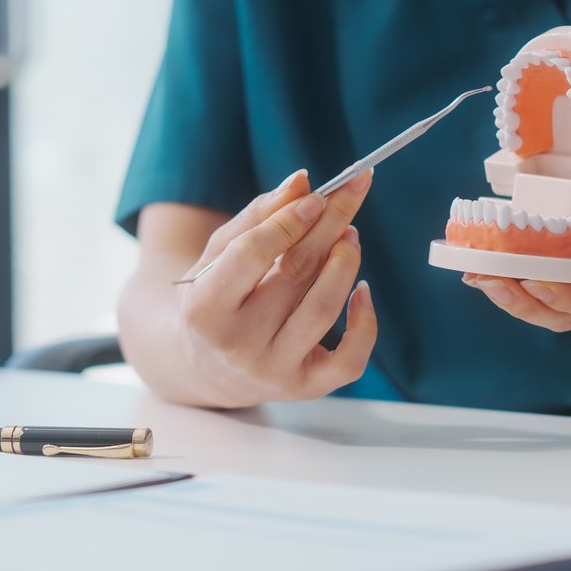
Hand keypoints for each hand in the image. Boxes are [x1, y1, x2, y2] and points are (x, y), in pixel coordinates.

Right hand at [175, 170, 377, 405]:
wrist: (205, 367)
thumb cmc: (215, 298)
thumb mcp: (218, 255)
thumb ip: (257, 217)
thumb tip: (302, 182)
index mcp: (205, 309)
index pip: (251, 254)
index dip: (288, 221)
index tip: (317, 195)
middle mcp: (237, 345)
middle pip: (295, 274)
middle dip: (328, 226)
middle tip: (351, 193)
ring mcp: (273, 371)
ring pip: (323, 309)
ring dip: (345, 262)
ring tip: (350, 234)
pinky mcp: (305, 388)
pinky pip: (350, 360)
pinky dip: (365, 322)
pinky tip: (363, 290)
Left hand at [464, 159, 570, 330]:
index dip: (568, 298)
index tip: (538, 281)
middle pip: (559, 314)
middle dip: (521, 302)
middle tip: (489, 277)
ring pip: (539, 305)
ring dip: (504, 293)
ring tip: (475, 272)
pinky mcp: (557, 264)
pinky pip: (527, 281)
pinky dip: (501, 275)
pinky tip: (474, 261)